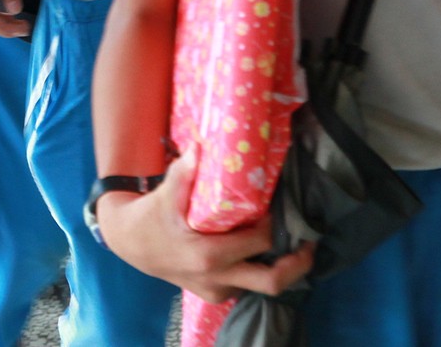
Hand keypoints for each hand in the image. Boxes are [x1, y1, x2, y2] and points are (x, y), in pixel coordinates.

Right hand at [94, 148, 315, 303]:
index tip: (281, 207)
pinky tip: (260, 250)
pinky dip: (256, 269)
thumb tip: (201, 146)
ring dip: (278, 267)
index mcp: (209, 254)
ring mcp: (216, 290)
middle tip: (310, 242)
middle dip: (298, 263)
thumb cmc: (151, 217)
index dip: (275, 224)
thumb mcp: (165, 194)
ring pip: (261, 287)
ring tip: (291, 244)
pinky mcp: (214, 294)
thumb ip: (185, 172)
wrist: (130, 245)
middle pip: (273, 281)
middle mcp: (217, 278)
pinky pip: (245, 287)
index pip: (260, 241)